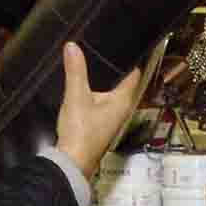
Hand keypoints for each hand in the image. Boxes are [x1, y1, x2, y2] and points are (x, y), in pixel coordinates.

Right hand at [54, 42, 141, 179]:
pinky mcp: (100, 125)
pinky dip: (97, 92)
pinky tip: (86, 85)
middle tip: (105, 47)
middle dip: (115, 68)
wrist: (72, 162)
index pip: (133, 74)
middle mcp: (122, 109)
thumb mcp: (76, 96)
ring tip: (95, 60)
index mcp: (123, 100)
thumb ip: (75, 71)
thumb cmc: (80, 130)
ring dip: (105, 81)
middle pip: (123, 83)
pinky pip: (102, 102)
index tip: (124, 43)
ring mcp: (112, 118)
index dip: (130, 59)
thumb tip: (72, 46)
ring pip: (111, 93)